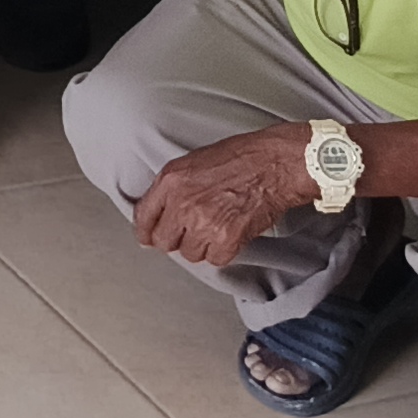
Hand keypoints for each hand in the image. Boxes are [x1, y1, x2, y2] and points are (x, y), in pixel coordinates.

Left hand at [131, 124, 313, 269]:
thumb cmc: (240, 158)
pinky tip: (231, 232)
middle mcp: (183, 203)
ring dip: (202, 245)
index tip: (149, 237)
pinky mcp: (226, 240)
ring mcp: (204, 223)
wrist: (274, 164)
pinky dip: (223, 251)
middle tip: (192, 230)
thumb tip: (156, 214)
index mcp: (171, 180)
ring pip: (190, 254)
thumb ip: (171, 188)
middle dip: (176, 239)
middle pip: (164, 242)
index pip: (143, 216)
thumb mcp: (193, 162)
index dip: (146, 231)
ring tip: (218, 225)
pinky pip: (215, 259)